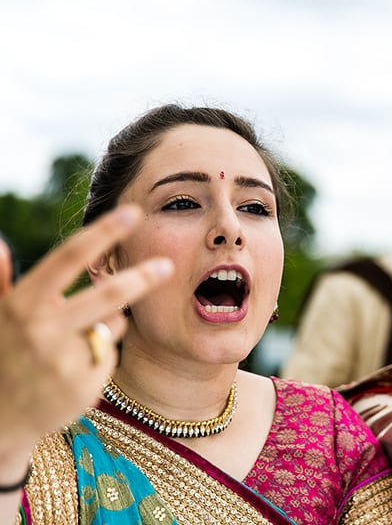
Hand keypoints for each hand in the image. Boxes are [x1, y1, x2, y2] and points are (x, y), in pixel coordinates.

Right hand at [0, 205, 171, 463]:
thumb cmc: (1, 357)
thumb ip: (0, 282)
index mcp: (22, 304)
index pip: (69, 258)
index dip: (104, 232)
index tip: (133, 212)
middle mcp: (43, 330)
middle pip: (109, 296)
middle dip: (142, 279)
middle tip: (168, 265)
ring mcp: (66, 360)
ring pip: (112, 326)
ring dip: (105, 327)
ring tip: (67, 347)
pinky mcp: (85, 386)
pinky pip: (110, 354)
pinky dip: (99, 356)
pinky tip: (71, 372)